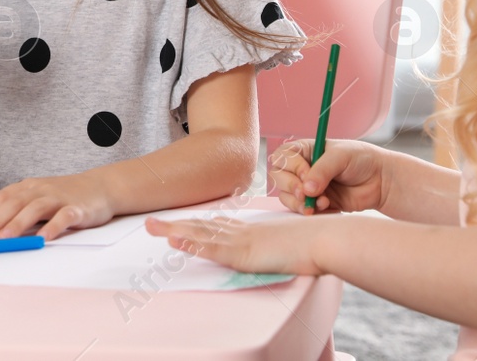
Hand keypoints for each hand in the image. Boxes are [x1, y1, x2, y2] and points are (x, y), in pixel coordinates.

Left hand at [0, 173, 112, 239]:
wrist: (100, 187)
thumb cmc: (64, 196)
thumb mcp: (38, 197)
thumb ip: (19, 210)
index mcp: (28, 187)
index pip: (3, 198)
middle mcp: (40, 190)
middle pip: (15, 203)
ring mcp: (59, 198)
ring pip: (35, 208)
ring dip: (18, 223)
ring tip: (4, 237)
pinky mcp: (77, 209)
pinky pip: (64, 217)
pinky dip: (53, 226)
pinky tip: (44, 238)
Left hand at [144, 214, 327, 276]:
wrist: (325, 240)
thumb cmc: (315, 244)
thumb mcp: (290, 244)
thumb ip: (278, 246)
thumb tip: (279, 249)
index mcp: (252, 231)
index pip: (217, 226)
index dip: (195, 224)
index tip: (179, 223)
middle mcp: (242, 232)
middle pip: (202, 227)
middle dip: (175, 225)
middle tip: (151, 222)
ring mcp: (241, 241)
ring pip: (200, 235)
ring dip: (174, 231)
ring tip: (151, 227)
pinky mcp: (244, 253)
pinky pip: (212, 248)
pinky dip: (192, 244)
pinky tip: (175, 241)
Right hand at [269, 139, 387, 214]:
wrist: (382, 181)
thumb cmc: (361, 160)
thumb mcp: (341, 157)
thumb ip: (322, 171)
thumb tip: (306, 189)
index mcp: (304, 151)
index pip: (283, 158)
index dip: (292, 168)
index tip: (307, 174)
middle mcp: (301, 169)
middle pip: (279, 178)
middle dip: (292, 187)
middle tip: (307, 194)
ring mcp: (307, 187)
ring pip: (287, 197)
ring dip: (301, 203)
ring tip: (324, 202)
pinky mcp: (316, 204)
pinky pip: (303, 211)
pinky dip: (313, 212)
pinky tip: (330, 208)